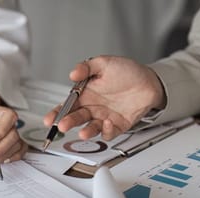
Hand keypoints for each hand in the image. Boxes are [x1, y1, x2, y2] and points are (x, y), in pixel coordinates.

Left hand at [0, 83, 27, 164]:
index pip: (8, 116)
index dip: (3, 130)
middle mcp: (5, 121)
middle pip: (13, 134)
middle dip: (1, 149)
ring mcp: (9, 131)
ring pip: (16, 144)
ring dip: (4, 155)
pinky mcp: (10, 141)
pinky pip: (20, 149)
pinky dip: (14, 156)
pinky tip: (2, 161)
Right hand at [43, 55, 166, 140]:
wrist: (150, 81)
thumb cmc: (127, 71)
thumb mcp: (104, 63)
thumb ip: (87, 67)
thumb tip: (73, 74)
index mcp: (85, 94)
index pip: (67, 105)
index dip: (57, 112)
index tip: (49, 119)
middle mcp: (92, 107)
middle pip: (76, 118)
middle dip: (68, 122)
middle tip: (62, 125)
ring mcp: (104, 117)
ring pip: (91, 128)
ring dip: (86, 131)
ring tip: (83, 133)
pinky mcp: (118, 126)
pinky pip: (109, 132)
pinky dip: (107, 130)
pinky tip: (108, 122)